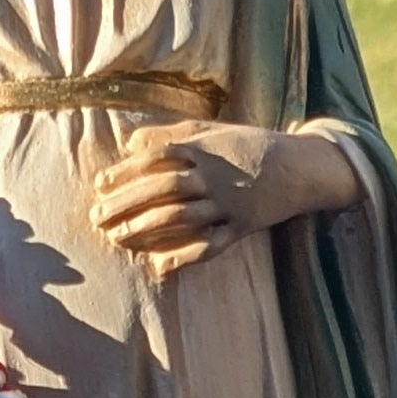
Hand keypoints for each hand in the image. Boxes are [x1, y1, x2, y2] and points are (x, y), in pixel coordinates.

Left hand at [90, 121, 361, 272]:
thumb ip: (170, 134)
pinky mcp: (240, 228)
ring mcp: (227, 205)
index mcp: (204, 150)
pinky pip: (210, 246)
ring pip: (180, 218)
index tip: (101, 183)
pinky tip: (158, 267)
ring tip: (117, 239)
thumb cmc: (249, 146)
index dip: (126, 171)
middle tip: (97, 217)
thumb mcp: (212, 131)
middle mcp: (213, 177)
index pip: (157, 158)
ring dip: (145, 229)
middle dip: (126, 204)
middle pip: (162, 189)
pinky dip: (184, 258)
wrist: (299, 167)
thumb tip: (130, 143)